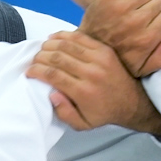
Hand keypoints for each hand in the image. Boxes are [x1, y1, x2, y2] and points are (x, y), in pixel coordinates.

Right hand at [26, 31, 160, 136]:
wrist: (132, 102)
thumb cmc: (103, 114)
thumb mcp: (82, 125)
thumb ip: (64, 113)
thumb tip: (52, 94)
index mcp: (83, 92)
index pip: (53, 75)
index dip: (36, 70)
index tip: (29, 72)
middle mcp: (91, 73)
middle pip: (57, 57)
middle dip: (40, 57)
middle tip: (33, 60)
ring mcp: (99, 58)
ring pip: (67, 44)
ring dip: (49, 44)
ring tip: (41, 49)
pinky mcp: (105, 49)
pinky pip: (80, 37)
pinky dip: (64, 35)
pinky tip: (54, 38)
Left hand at [79, 0, 160, 76]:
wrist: (86, 45)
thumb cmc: (116, 58)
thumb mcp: (140, 69)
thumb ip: (159, 60)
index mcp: (145, 39)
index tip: (160, 22)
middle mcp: (135, 21)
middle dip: (158, 8)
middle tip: (149, 15)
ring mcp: (121, 6)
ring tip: (139, 8)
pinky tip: (129, 0)